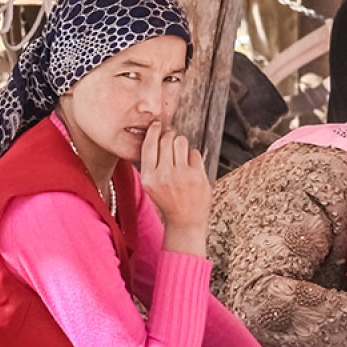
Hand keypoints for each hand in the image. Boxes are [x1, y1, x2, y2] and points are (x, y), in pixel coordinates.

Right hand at [140, 121, 210, 255]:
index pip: (148, 145)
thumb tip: (157, 134)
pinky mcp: (198, 176)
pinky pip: (194, 152)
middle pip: (166, 139)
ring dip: (181, 143)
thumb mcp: (152, 185)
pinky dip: (192, 156)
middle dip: (169, 135)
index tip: (156, 125)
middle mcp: (164, 176)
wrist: (186, 221)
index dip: (153, 131)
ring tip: (180, 153)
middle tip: (171, 139)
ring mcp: (182, 176)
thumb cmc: (168, 200)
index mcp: (149, 178)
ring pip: (181, 142)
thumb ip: (152, 163)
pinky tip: (190, 166)